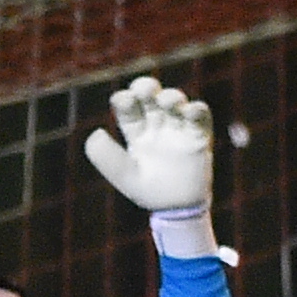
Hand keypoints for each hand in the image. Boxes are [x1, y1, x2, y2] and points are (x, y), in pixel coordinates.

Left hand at [81, 74, 221, 214]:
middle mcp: (155, 124)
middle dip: (146, 87)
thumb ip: (106, 157)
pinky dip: (196, 109)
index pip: (127, 106)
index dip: (124, 99)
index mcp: (135, 131)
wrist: (177, 209)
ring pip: (174, 101)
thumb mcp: (123, 176)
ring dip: (171, 96)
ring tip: (168, 102)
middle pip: (149, 96)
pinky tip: (189, 111)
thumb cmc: (147, 191)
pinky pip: (200, 115)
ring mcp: (177, 128)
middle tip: (145, 90)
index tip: (122, 100)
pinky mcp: (199, 136)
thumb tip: (96, 132)